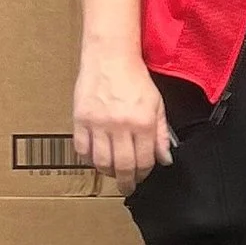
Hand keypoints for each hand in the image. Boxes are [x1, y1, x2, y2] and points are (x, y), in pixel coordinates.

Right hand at [72, 51, 171, 190]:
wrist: (110, 57)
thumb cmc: (135, 78)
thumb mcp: (157, 104)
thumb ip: (161, 133)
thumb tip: (165, 159)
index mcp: (143, 122)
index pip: (144, 161)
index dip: (144, 174)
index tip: (142, 177)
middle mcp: (121, 126)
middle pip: (123, 166)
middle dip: (126, 182)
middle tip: (127, 187)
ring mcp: (99, 123)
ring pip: (101, 162)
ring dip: (108, 173)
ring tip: (112, 173)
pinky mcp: (81, 119)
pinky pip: (82, 149)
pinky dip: (89, 159)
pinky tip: (95, 158)